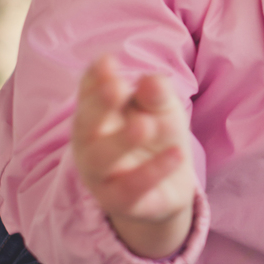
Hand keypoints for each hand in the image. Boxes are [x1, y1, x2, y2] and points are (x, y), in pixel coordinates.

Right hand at [71, 54, 196, 258]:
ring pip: (101, 159)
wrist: (167, 187)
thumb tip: (151, 80)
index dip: (95, 77)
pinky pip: (130, 189)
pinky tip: (176, 155)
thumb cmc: (157, 136)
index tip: (107, 61)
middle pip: (86, 122)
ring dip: (122, 141)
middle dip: (99, 104)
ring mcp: (100, 175)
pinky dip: (152, 172)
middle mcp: (89, 143)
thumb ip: (156, 96)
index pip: (89, 91)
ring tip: (146, 126)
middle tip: (116, 87)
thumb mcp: (162, 109)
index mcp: (97, 113)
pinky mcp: (119, 201)